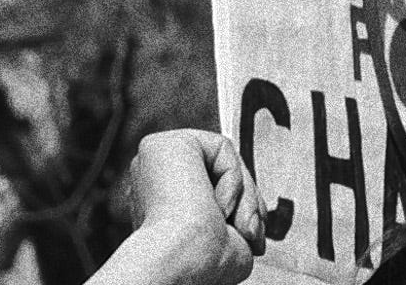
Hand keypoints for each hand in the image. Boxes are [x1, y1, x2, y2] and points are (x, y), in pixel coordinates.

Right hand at [122, 129, 263, 284]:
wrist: (182, 261)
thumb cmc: (199, 263)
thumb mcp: (229, 241)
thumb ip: (236, 221)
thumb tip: (250, 218)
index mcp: (162, 202)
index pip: (210, 189)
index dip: (240, 210)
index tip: (250, 238)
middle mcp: (155, 178)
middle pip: (219, 173)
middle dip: (247, 204)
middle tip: (249, 233)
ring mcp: (158, 157)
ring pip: (224, 160)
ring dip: (245, 197)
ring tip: (239, 225)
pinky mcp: (169, 142)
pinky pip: (222, 148)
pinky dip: (234, 179)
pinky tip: (219, 204)